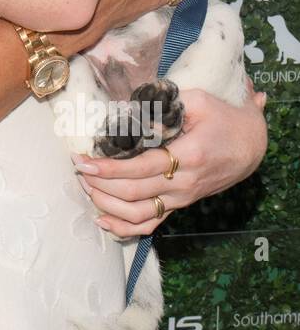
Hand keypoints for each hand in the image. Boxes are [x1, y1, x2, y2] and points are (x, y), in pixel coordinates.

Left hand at [70, 82, 267, 235]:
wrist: (252, 146)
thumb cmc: (224, 120)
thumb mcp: (199, 101)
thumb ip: (164, 106)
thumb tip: (128, 112)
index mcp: (189, 156)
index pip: (139, 169)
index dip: (108, 168)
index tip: (83, 159)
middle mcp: (184, 184)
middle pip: (132, 193)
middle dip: (99, 183)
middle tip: (78, 168)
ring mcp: (181, 199)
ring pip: (138, 214)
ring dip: (106, 204)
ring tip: (86, 186)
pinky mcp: (180, 205)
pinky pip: (150, 225)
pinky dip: (124, 228)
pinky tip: (102, 220)